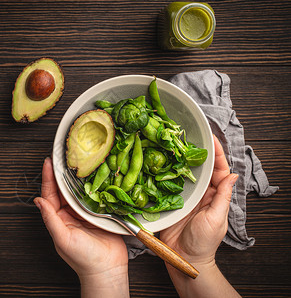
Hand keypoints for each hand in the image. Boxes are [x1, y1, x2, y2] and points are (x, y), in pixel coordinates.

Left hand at [34, 158, 128, 296]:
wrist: (108, 268)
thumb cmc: (83, 258)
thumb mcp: (63, 239)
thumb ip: (50, 219)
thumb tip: (38, 201)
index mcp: (59, 218)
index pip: (50, 194)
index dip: (48, 178)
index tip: (48, 162)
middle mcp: (70, 213)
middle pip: (64, 188)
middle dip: (62, 173)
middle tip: (62, 155)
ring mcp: (86, 212)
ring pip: (79, 190)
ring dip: (77, 176)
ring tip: (76, 160)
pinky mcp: (100, 212)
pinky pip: (95, 195)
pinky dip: (94, 184)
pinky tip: (94, 173)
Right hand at [161, 135, 237, 266]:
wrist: (184, 258)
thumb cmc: (204, 242)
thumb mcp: (216, 219)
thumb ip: (223, 197)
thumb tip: (232, 175)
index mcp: (214, 195)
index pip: (219, 170)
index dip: (217, 154)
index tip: (212, 138)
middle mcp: (200, 192)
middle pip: (200, 167)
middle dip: (196, 151)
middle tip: (188, 134)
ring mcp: (184, 196)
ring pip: (183, 173)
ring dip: (179, 159)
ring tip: (173, 143)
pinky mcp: (169, 201)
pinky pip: (167, 184)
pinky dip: (164, 173)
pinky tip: (159, 162)